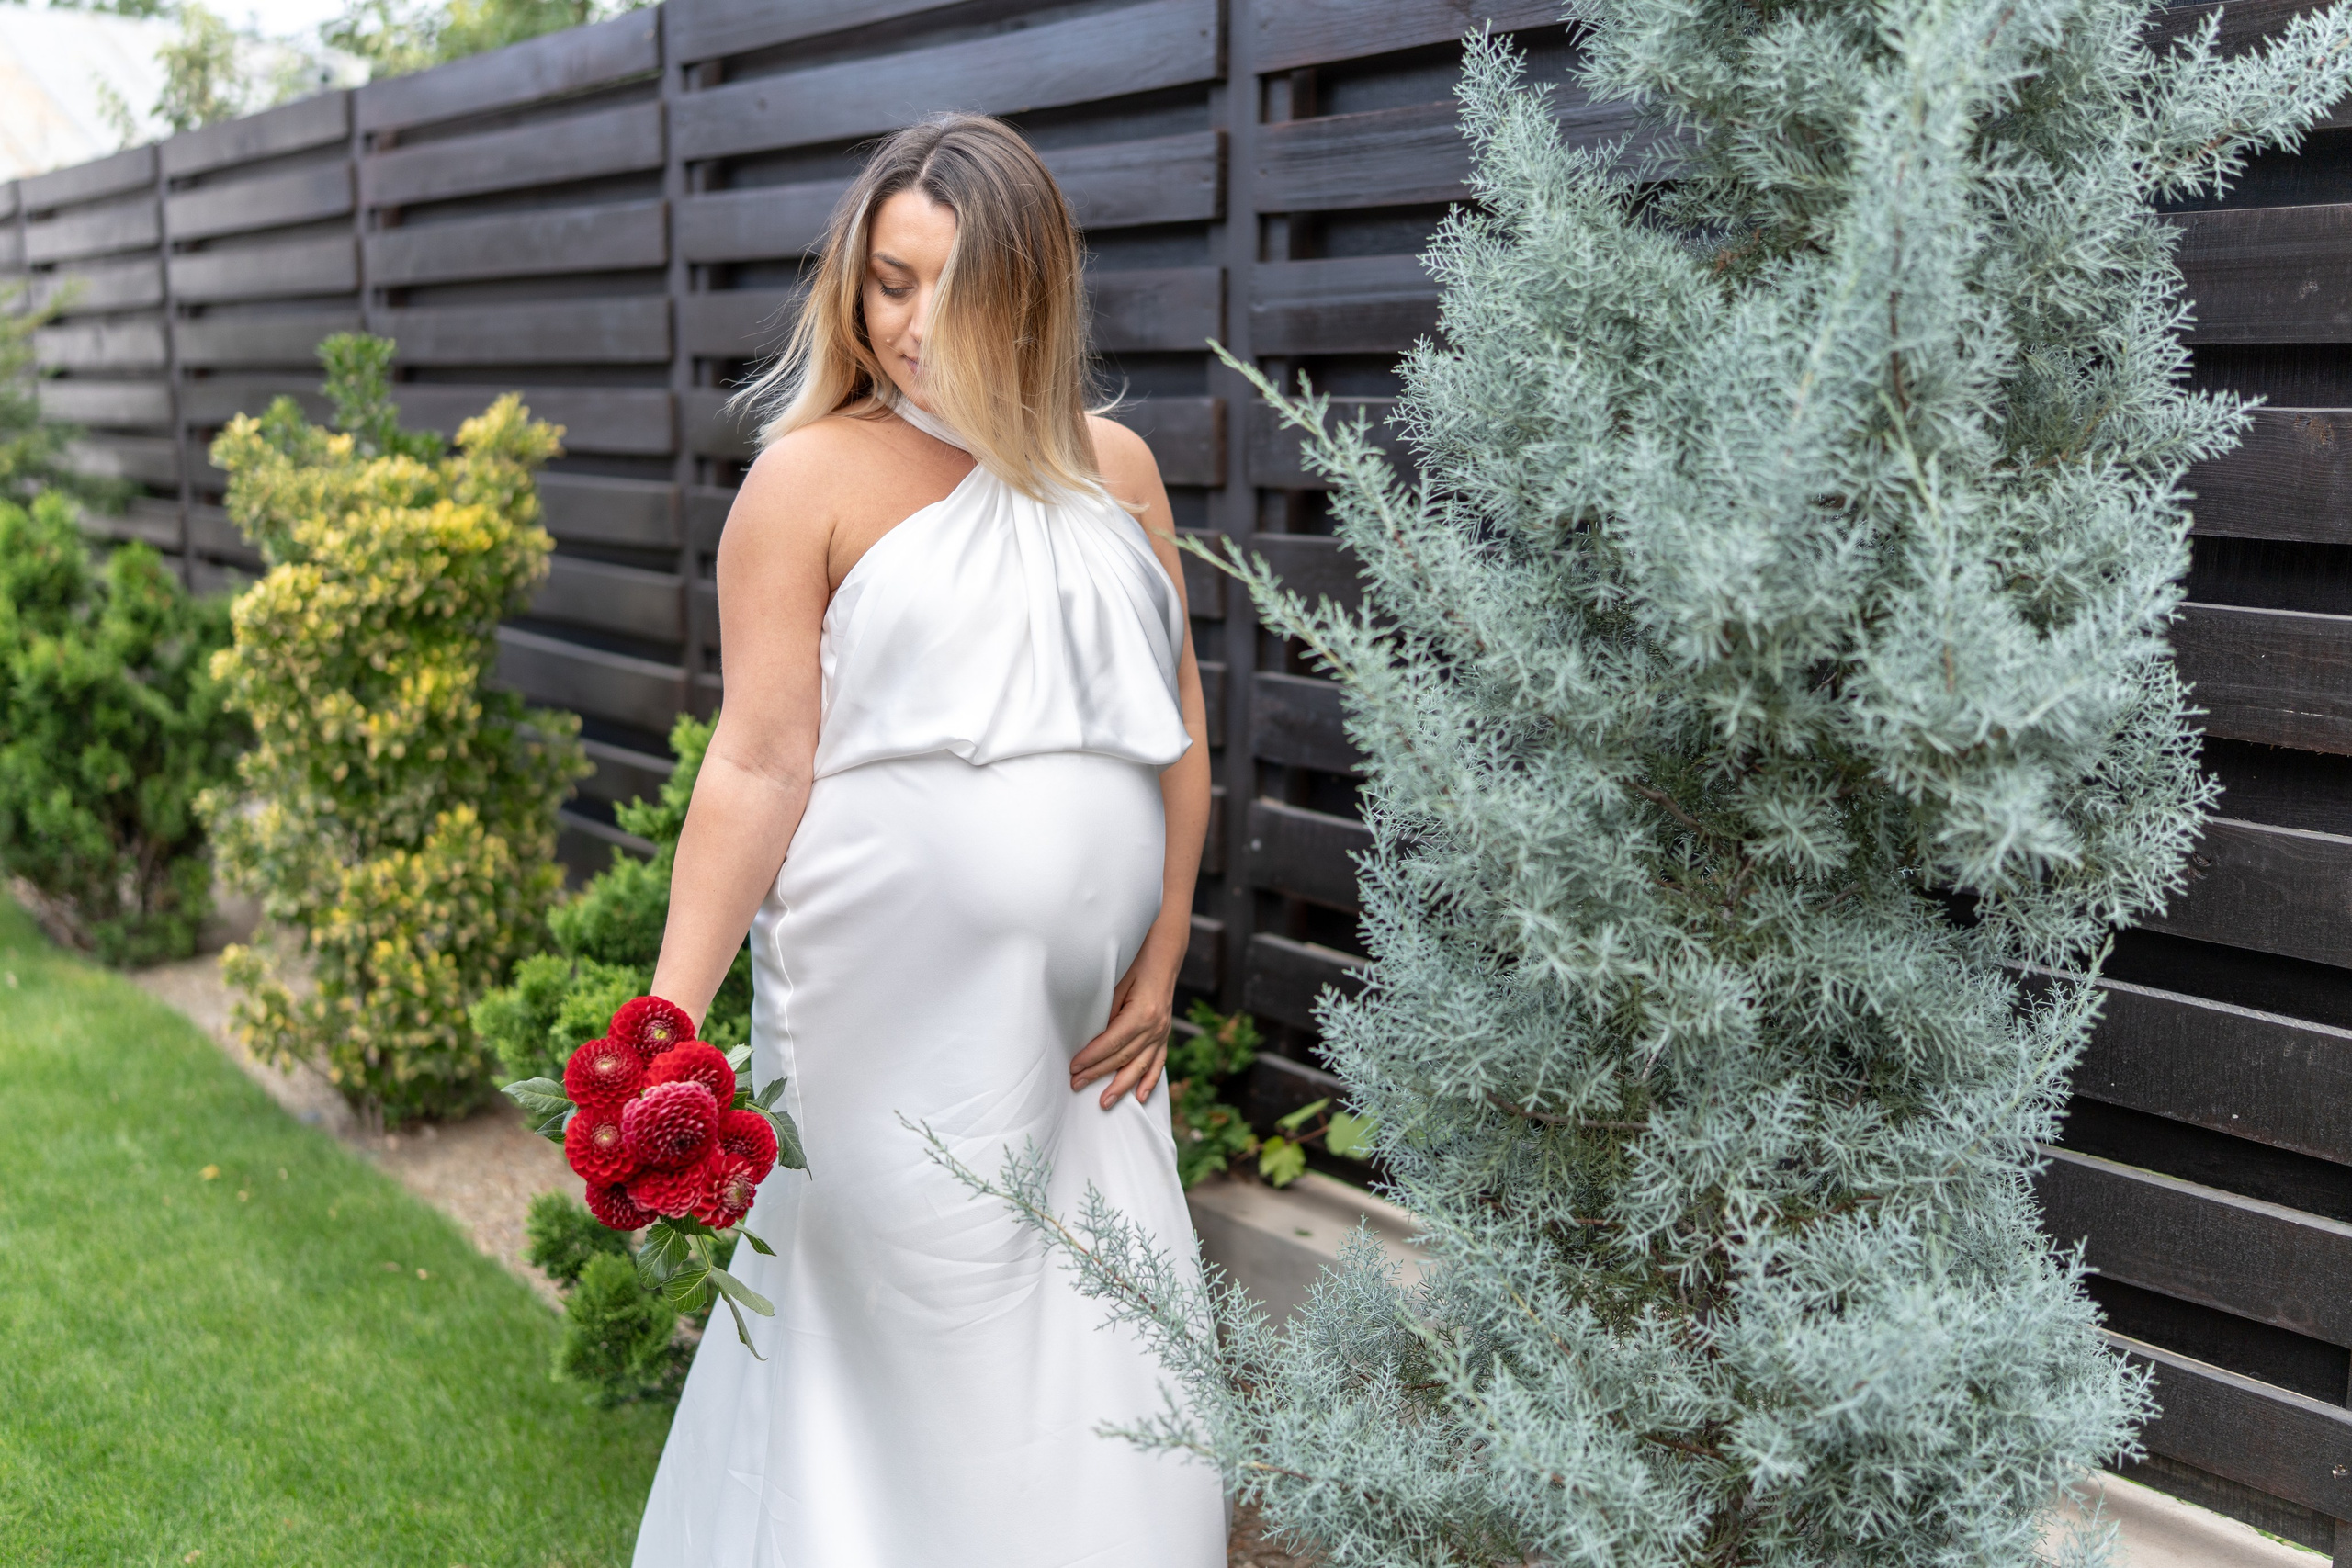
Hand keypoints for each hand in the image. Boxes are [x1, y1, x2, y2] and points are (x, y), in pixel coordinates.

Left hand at [1070, 962, 1173, 1108]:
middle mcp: (1155, 1027)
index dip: (1092, 1057)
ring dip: (1121, 1086)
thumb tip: (1092, 1036)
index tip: (1074, 1067)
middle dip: (1098, 1074)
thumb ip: (1107, 1011)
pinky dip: (1150, 1081)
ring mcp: (1162, 1032)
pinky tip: (1140, 1097)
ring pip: (1140, 1066)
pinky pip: (1158, 1062)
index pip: (1112, 1043)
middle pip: (1123, 1058)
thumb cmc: (1137, 964)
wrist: (1164, 955)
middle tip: (1076, 1085)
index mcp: (1142, 1014)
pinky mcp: (1165, 1034)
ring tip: (1105, 1102)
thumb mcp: (1117, 983)